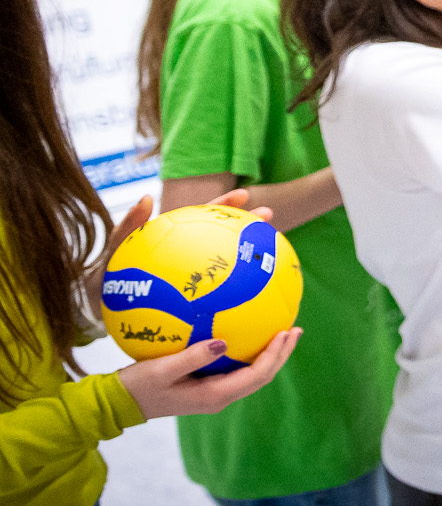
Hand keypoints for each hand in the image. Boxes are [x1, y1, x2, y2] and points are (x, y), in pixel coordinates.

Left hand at [92, 190, 268, 296]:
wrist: (103, 310)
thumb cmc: (106, 279)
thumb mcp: (115, 251)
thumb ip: (128, 227)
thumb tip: (147, 198)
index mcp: (179, 240)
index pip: (205, 217)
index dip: (225, 206)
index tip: (245, 195)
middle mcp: (192, 256)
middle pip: (226, 235)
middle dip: (248, 224)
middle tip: (268, 217)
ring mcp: (196, 277)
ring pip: (229, 261)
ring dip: (248, 254)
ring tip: (272, 250)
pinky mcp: (197, 300)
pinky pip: (220, 295)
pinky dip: (236, 294)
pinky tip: (255, 301)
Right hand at [118, 328, 301, 419]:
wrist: (120, 404)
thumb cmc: (137, 386)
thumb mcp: (161, 370)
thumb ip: (192, 357)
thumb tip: (222, 342)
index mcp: (214, 396)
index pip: (257, 375)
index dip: (275, 355)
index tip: (285, 332)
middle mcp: (219, 397)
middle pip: (262, 376)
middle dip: (281, 354)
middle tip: (295, 329)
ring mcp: (214, 394)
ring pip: (252, 375)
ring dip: (270, 355)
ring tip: (282, 333)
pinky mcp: (206, 388)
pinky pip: (238, 371)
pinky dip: (251, 355)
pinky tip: (250, 338)